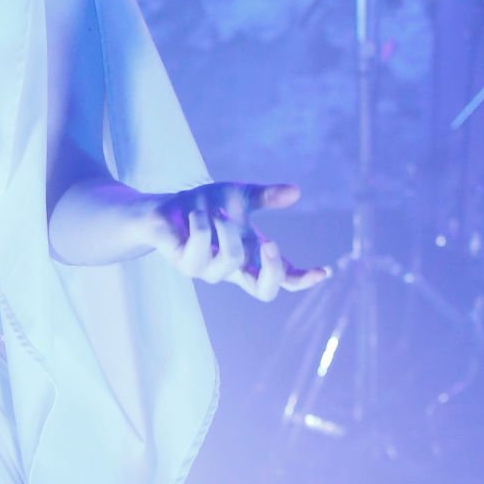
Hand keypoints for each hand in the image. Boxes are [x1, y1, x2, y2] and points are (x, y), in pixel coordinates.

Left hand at [147, 181, 330, 299]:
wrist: (160, 209)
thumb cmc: (202, 206)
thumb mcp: (238, 196)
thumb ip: (266, 196)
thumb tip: (296, 191)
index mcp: (251, 258)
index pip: (282, 280)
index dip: (302, 280)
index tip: (323, 271)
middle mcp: (231, 270)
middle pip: (264, 292)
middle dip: (273, 268)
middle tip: (271, 243)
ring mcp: (208, 271)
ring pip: (233, 260)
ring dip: (227, 230)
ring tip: (215, 213)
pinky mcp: (185, 264)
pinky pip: (201, 248)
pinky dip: (202, 224)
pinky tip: (195, 213)